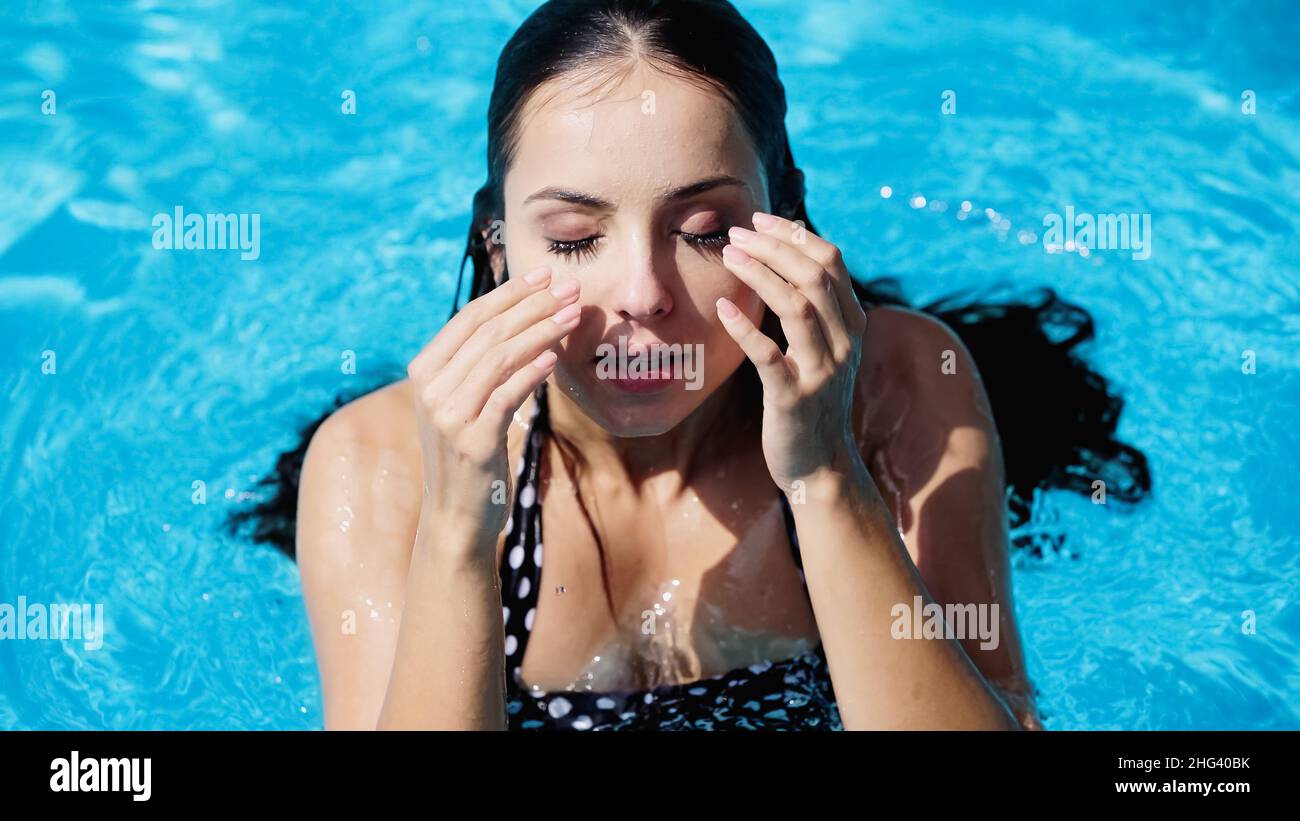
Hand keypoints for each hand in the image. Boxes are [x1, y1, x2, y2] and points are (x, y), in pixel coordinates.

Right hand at [406, 266, 580, 543]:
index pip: (470, 318)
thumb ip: (479, 367)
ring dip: (540, 331)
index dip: (509, 293)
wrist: (455, 518)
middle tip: (571, 288)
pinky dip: (530, 373)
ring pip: (499, 358)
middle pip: (487, 332)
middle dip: (533, 305)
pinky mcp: (472, 441)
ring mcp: (449, 415)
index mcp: (425, 372)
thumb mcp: (465, 405)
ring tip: (573, 315)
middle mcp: (431, 389)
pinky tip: (554, 358)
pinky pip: (505, 396)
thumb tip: (523, 319)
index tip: (545, 275)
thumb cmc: (469, 457)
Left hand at [716, 212, 868, 495]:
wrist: (821, 468)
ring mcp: (821, 371)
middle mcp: (844, 344)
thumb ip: (815, 312)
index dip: (795, 235)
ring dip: (760, 275)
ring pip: (796, 307)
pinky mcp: (794, 398)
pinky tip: (721, 308)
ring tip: (728, 255)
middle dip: (774, 246)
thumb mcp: (824, 352)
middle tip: (736, 232)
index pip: (831, 262)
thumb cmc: (812, 403)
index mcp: (853, 326)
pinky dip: (744, 328)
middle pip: (814, 276)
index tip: (760, 220)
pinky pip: (768, 355)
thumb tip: (785, 260)